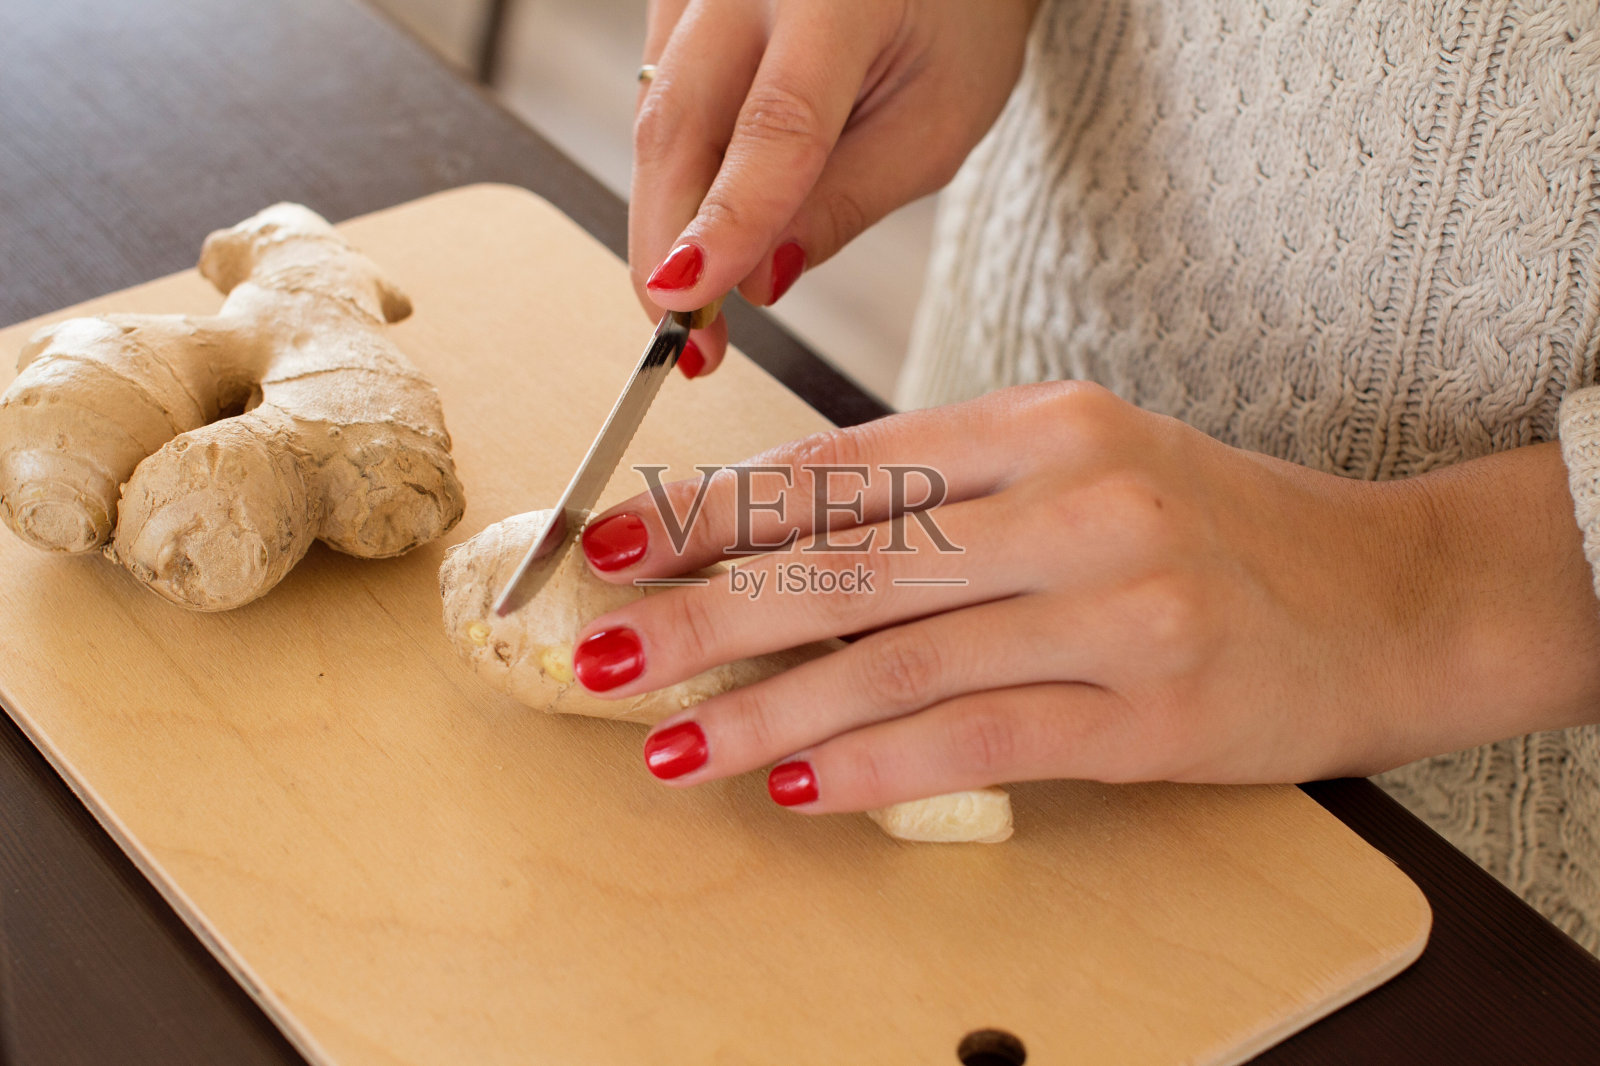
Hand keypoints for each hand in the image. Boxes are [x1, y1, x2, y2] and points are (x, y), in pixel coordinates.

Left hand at [571, 383, 1599, 813]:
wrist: (1389, 596)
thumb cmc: (1212, 531)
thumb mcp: (1081, 470)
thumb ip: (949, 501)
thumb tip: (782, 548)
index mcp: (1042, 423)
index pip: (845, 467)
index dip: (720, 512)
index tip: (625, 546)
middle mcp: (1076, 496)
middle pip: (849, 561)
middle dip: (710, 612)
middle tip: (606, 650)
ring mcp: (1119, 602)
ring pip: (899, 659)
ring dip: (768, 709)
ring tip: (672, 743)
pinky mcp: (1152, 708)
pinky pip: (981, 736)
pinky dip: (877, 767)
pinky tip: (798, 787)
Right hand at [628, 0, 1037, 376]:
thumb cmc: (958, 19)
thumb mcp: (938, 123)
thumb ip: (848, 200)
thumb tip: (757, 280)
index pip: (774, 126)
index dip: (727, 223)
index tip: (688, 303)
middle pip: (677, 125)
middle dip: (666, 249)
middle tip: (687, 344)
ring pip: (655, 120)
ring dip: (668, 221)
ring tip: (701, 303)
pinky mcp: (677, 1)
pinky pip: (659, 101)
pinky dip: (678, 174)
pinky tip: (708, 219)